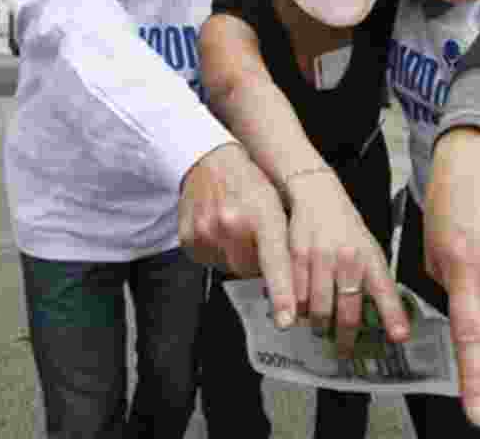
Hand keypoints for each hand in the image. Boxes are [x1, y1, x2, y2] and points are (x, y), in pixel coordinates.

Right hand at [178, 142, 295, 327]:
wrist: (210, 159)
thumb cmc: (251, 182)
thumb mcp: (275, 203)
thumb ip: (283, 241)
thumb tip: (292, 284)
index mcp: (262, 214)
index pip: (275, 261)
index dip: (282, 293)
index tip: (285, 320)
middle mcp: (232, 224)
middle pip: (250, 270)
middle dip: (256, 261)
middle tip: (255, 236)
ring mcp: (206, 231)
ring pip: (229, 267)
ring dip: (236, 256)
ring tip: (236, 227)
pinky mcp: (188, 238)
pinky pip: (209, 260)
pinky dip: (217, 251)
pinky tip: (220, 229)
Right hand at [285, 168, 409, 354]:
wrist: (316, 194)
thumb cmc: (344, 226)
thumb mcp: (367, 247)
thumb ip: (373, 278)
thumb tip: (385, 316)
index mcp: (370, 256)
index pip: (385, 291)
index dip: (393, 316)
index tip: (400, 337)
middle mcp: (349, 258)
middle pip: (347, 312)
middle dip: (346, 338)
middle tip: (344, 350)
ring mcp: (322, 257)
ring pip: (319, 310)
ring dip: (319, 328)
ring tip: (320, 331)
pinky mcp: (297, 256)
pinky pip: (296, 297)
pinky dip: (298, 312)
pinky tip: (301, 313)